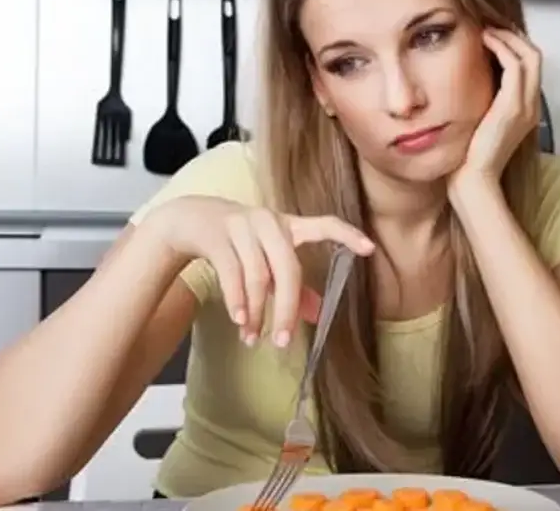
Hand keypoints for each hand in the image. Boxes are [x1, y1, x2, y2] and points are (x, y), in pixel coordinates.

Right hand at [142, 195, 374, 346]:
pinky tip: (241, 321)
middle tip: (284, 342)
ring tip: (253, 339)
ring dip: (257, 312)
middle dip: (287, 308)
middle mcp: (269, 222)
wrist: (189, 218)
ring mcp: (242, 225)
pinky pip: (232, 274)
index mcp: (289, 225)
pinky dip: (238, 301)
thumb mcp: (268, 260)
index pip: (324, 225)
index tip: (370, 250)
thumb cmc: (239, 243)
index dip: (348, 235)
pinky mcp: (217, 235)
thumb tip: (320, 314)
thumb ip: (294, 285)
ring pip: (258, 276)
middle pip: (287, 267)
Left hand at [451, 28, 542, 186]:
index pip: (530, 66)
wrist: (474, 180)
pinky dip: (502, 47)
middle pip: (535, 55)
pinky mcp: (512, 107)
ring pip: (529, 55)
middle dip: (513, 35)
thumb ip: (483, 103)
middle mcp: (531, 106)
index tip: (493, 34)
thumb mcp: (480, 123)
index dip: (515, 45)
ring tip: (486, 30)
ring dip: (507, 37)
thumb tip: (470, 82)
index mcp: (526, 110)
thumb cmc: (470, 156)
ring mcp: (525, 106)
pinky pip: (514, 66)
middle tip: (490, 25)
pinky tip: (484, 42)